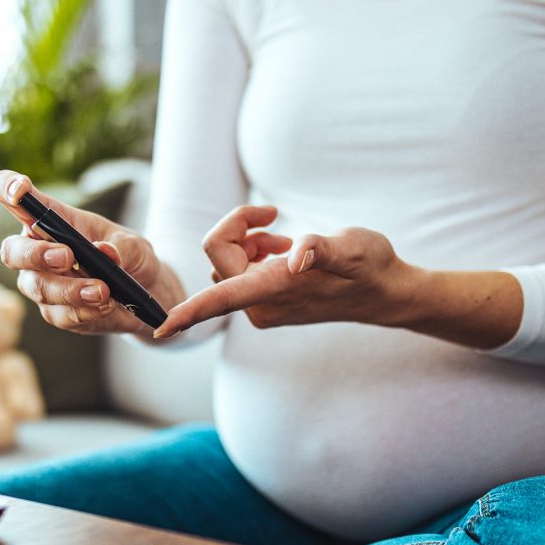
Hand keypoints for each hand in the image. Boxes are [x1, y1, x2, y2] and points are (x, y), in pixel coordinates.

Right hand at [0, 170, 181, 334]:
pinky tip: (105, 305)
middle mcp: (38, 250)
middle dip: (35, 254)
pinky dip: (84, 310)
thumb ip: (120, 247)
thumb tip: (105, 252)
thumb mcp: (134, 245)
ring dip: (70, 289)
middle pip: (12, 251)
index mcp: (51, 220)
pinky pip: (59, 313)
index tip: (20, 191)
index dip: (7, 188)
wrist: (144, 293)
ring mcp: (42, 283)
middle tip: (66, 256)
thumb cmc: (129, 257)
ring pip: (37, 287)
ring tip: (103, 290)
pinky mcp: (55, 311)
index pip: (17, 199)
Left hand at [153, 217, 420, 337]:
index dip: (187, 313)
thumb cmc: (370, 267)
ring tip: (282, 237)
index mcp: (272, 291)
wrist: (385, 292)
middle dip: (237, 228)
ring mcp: (261, 305)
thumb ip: (322, 248)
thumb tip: (297, 256)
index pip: (217, 300)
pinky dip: (254, 250)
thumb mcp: (352, 248)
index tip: (160, 328)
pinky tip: (282, 248)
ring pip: (227, 260)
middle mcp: (260, 305)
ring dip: (248, 239)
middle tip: (273, 215)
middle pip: (218, 256)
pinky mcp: (265, 300)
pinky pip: (238, 269)